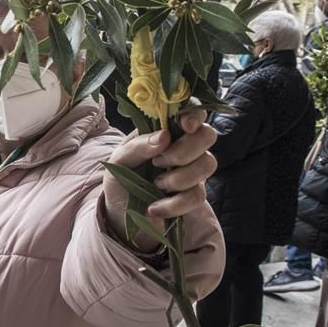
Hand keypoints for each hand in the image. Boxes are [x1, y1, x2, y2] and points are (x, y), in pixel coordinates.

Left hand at [103, 109, 216, 249]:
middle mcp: (183, 147)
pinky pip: (197, 196)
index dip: (195, 113)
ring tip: (156, 185)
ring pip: (208, 164)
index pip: (191, 111)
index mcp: (164, 132)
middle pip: (207, 135)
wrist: (120, 215)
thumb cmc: (120, 180)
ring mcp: (192, 170)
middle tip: (158, 162)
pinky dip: (174, 204)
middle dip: (185, 150)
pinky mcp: (194, 196)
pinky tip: (154, 208)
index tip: (185, 125)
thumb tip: (165, 136)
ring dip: (179, 177)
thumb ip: (137, 146)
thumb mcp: (118, 161)